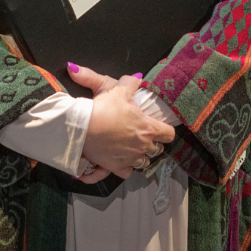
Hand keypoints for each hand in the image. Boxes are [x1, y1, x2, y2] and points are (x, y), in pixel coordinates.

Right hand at [73, 63, 174, 178]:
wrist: (82, 127)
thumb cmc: (102, 108)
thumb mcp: (117, 90)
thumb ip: (130, 83)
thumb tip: (137, 77)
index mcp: (148, 128)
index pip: (169, 134)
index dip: (165, 131)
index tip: (158, 128)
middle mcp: (143, 145)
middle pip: (158, 149)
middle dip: (152, 144)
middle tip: (141, 137)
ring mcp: (130, 158)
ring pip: (145, 162)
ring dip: (141, 156)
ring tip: (132, 150)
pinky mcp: (116, 167)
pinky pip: (128, 173)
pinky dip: (126, 168)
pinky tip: (121, 161)